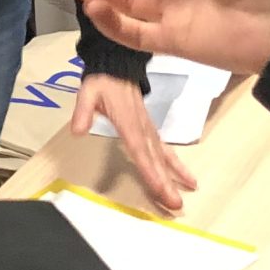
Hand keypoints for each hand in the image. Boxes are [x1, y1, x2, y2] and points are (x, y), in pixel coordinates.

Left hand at [70, 72, 196, 214]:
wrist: (117, 65)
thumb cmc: (103, 81)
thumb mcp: (88, 92)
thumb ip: (83, 111)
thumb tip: (78, 130)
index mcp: (128, 122)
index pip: (140, 151)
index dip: (149, 171)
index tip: (160, 189)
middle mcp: (142, 128)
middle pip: (155, 159)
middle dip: (166, 182)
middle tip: (176, 204)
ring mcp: (148, 128)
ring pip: (164, 155)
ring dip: (176, 174)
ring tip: (191, 190)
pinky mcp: (150, 128)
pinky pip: (164, 149)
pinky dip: (175, 163)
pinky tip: (184, 176)